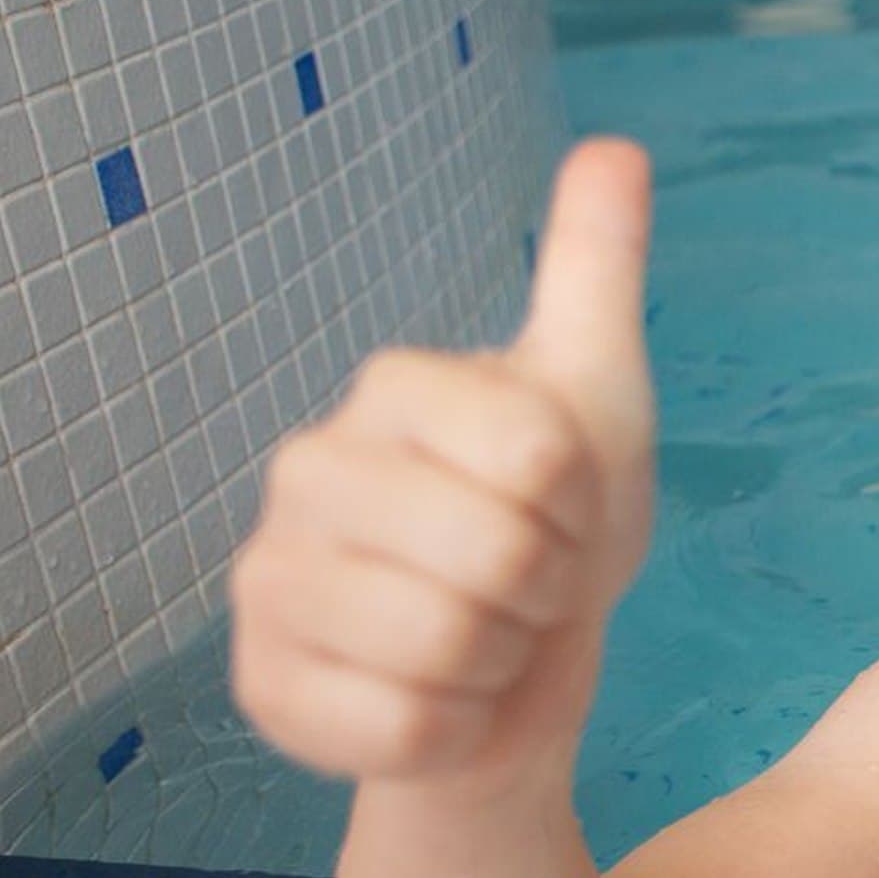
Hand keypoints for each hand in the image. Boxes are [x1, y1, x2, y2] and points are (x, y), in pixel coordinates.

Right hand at [231, 140, 659, 783]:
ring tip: (486, 634)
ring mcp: (269, 582)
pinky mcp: (263, 689)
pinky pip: (404, 728)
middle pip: (495, 555)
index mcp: (391, 391)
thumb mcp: (594, 391)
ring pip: (448, 646)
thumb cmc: (557, 522)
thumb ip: (594, 269)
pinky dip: (456, 728)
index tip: (559, 503)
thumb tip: (615, 149)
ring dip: (504, 660)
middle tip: (527, 582)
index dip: (581, 501)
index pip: (539, 455)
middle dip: (547, 588)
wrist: (521, 662)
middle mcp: (306, 472)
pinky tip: (443, 698)